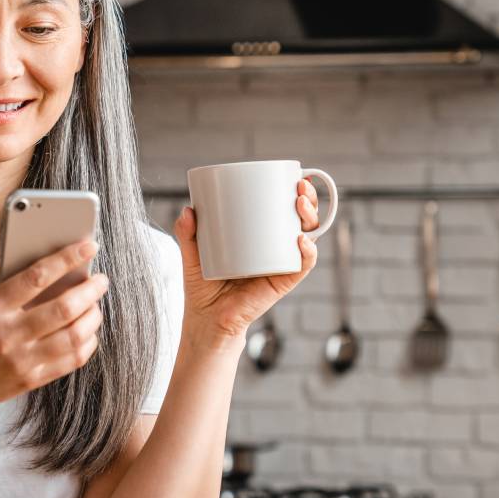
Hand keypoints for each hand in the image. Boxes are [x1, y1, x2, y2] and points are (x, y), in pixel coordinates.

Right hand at [0, 241, 107, 418]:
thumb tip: (25, 254)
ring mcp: (21, 361)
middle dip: (91, 289)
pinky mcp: (30, 381)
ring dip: (93, 316)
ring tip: (96, 304)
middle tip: (101, 280)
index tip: (88, 246)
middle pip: (63, 308)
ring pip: (73, 336)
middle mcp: (7, 335)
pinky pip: (71, 361)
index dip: (67, 258)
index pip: (36, 276)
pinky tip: (88, 331)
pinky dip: (87, 343)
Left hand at [174, 178, 319, 339]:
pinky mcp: (281, 282)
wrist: (207, 321)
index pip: (283, 210)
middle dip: (308, 200)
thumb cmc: (203, 287)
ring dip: (311, 219)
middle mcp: (276, 249)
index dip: (295, 192)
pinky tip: (300, 241)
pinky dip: (307, 253)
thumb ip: (187, 232)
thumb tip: (188, 209)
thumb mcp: (192, 254)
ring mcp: (281, 265)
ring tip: (300, 205)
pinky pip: (302, 266)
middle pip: (301, 220)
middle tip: (300, 187)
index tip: (295, 176)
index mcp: (260, 237)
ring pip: (307, 238)